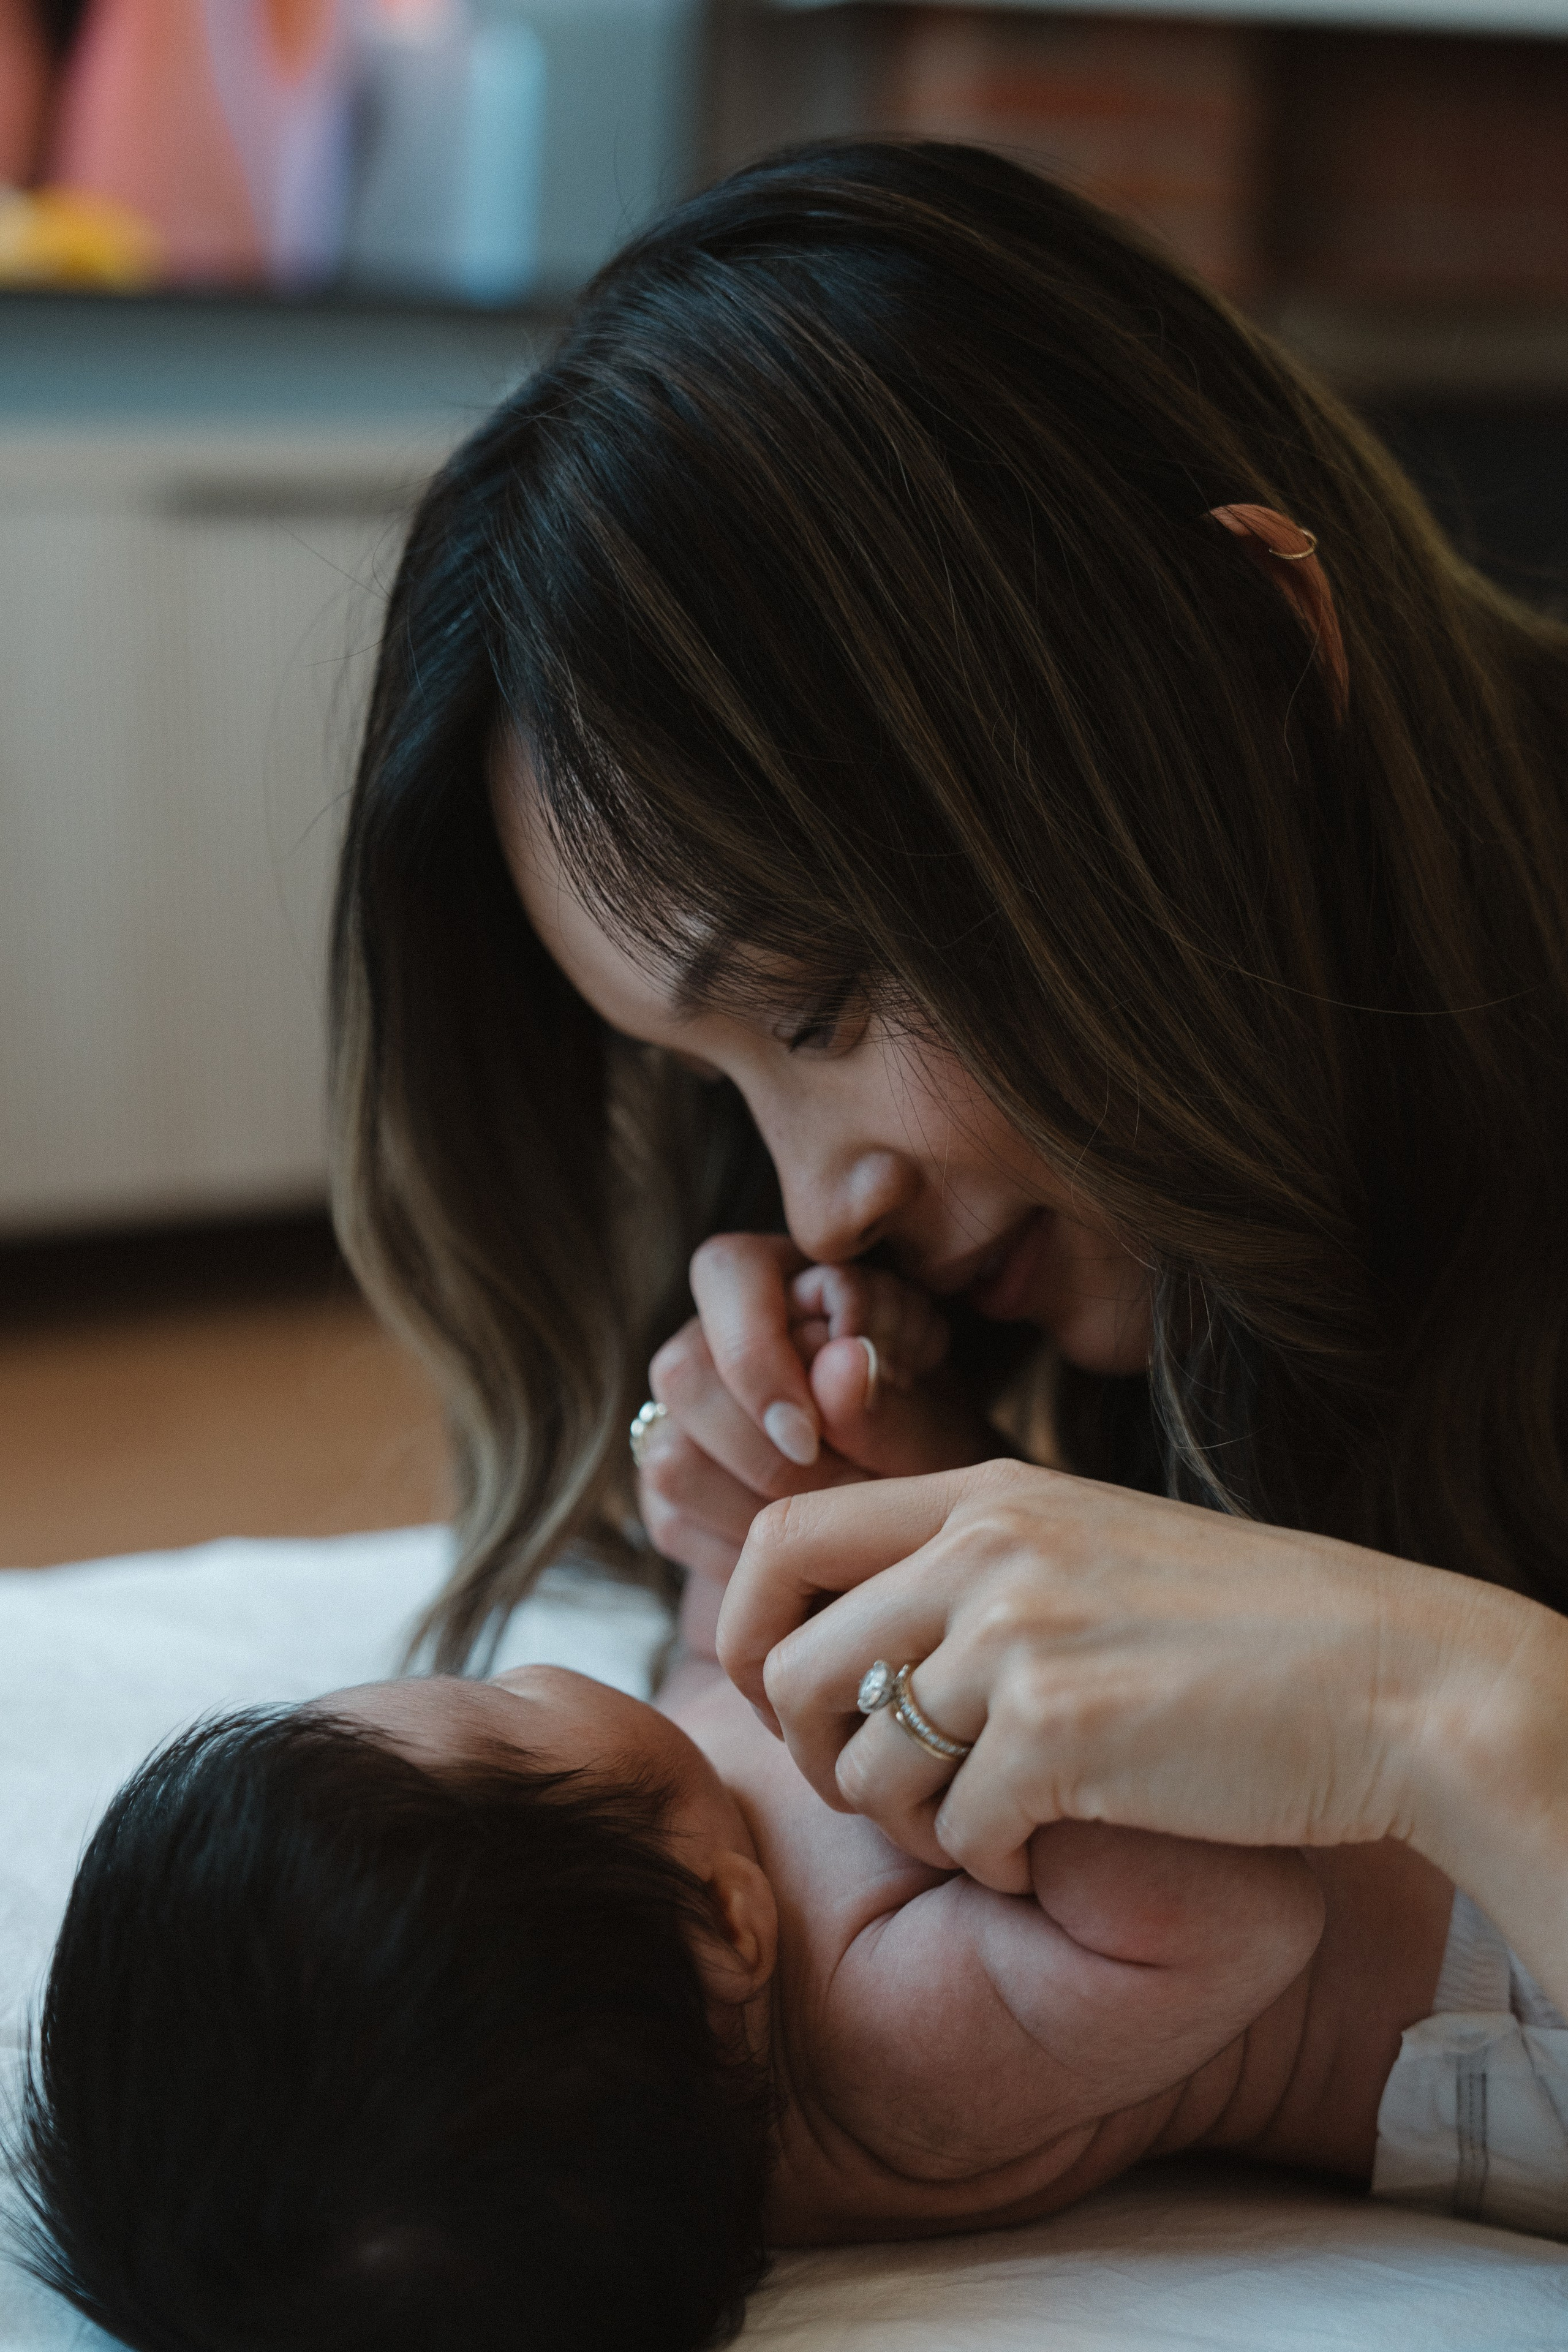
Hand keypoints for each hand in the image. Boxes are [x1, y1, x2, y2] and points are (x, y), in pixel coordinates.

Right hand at [634, 1234, 994, 1587]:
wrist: (910, 1530)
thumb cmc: (933, 1452)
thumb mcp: (937, 1429)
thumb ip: (887, 1403)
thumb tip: (839, 1366)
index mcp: (785, 1282)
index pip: (728, 1275)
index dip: (756, 1352)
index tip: (812, 1433)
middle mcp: (713, 1335)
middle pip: (683, 1373)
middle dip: (765, 1456)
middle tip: (848, 1500)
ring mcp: (680, 1415)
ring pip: (668, 1454)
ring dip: (756, 1510)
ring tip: (839, 1531)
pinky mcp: (668, 1488)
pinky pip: (672, 1519)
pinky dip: (742, 1554)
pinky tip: (803, 1563)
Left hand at [716, 1461, 1567, 2007]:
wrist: (1389, 1675)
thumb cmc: (1241, 1625)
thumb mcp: (1085, 1543)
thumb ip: (970, 1565)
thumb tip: (850, 1636)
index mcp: (985, 1495)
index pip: (781, 1537)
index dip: (743, 1630)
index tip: (781, 1697)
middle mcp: (984, 1552)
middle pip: (787, 1672)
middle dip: (810, 1759)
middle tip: (883, 1793)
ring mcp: (1019, 1640)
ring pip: (864, 1772)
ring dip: (912, 1827)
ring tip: (992, 1825)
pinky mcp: (1064, 1735)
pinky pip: (959, 1838)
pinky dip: (995, 1868)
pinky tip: (1053, 1852)